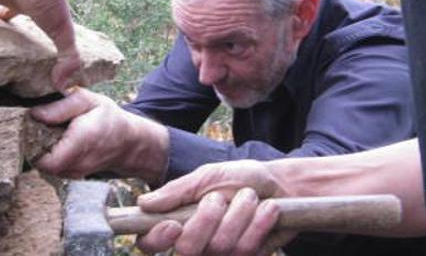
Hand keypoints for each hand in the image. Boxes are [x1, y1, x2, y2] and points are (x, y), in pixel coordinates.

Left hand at [29, 88, 168, 182]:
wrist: (128, 142)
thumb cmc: (108, 117)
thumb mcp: (88, 100)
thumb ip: (61, 106)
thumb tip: (34, 114)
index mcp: (82, 140)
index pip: (45, 159)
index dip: (32, 144)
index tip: (33, 126)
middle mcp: (78, 163)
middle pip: (41, 162)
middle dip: (35, 144)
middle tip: (40, 126)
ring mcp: (75, 173)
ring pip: (45, 166)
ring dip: (43, 150)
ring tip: (53, 132)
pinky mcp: (72, 175)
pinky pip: (53, 167)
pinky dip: (52, 155)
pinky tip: (61, 141)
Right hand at [135, 161, 296, 255]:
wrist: (281, 185)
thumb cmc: (239, 178)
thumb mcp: (208, 177)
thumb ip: (178, 191)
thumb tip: (144, 204)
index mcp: (177, 221)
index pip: (149, 243)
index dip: (156, 239)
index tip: (173, 224)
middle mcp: (196, 243)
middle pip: (188, 249)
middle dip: (208, 218)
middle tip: (221, 197)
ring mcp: (222, 255)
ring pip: (222, 247)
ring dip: (240, 213)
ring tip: (250, 197)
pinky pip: (248, 250)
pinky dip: (260, 224)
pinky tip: (268, 210)